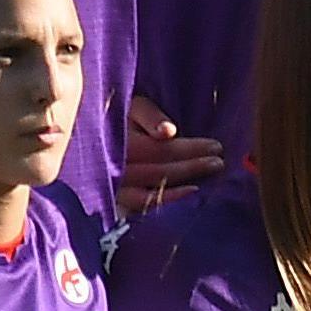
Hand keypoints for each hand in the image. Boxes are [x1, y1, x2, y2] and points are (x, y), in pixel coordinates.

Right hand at [116, 95, 224, 211]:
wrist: (92, 130)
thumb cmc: (117, 114)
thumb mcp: (131, 105)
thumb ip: (149, 116)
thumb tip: (169, 131)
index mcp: (120, 141)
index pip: (162, 149)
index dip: (191, 149)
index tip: (216, 146)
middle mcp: (115, 167)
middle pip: (160, 171)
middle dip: (192, 167)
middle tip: (218, 163)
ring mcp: (113, 187)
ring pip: (151, 192)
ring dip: (181, 188)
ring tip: (206, 182)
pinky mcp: (113, 200)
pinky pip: (139, 206)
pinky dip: (163, 202)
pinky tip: (185, 197)